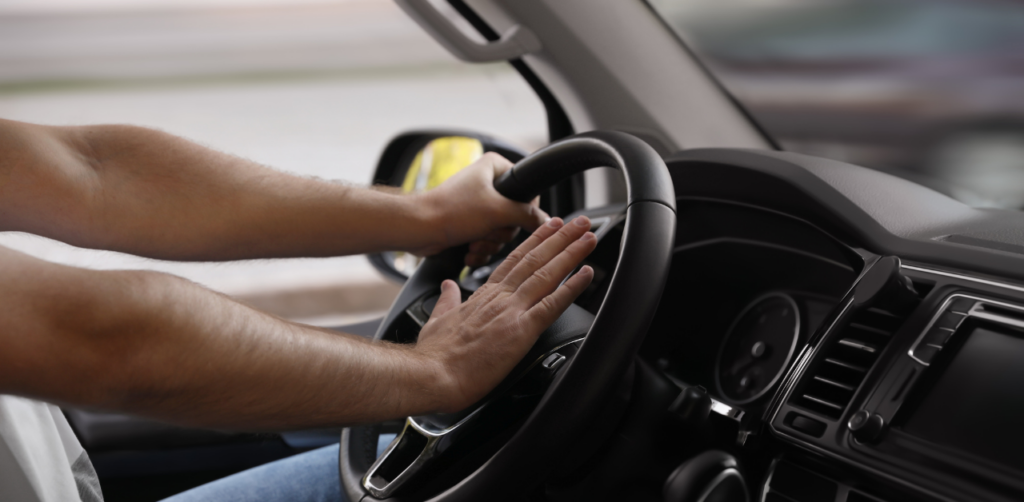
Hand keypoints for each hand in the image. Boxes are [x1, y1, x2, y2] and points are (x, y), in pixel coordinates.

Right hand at [412, 216, 595, 412]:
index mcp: (483, 296)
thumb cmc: (433, 354)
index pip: (513, 261)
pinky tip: (587, 274)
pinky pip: (553, 304)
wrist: (431, 374)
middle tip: (580, 222)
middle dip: (560, 238)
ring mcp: (511, 311)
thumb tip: (447, 286)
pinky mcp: (521, 331)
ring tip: (588, 237)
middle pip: (535, 260)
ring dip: (570, 253)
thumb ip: (447, 300)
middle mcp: (500, 298)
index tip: (549, 227)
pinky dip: (572, 287)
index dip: (534, 242)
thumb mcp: (437, 319)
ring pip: (547, 274)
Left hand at [417, 152, 548, 266]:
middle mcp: (486, 182)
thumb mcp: (498, 211)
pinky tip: (469, 250)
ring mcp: (477, 204)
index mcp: (494, 167)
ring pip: (501, 231)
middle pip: (515, 215)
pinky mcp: (468, 223)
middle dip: (500, 232)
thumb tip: (547, 221)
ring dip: (489, 243)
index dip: (522, 210)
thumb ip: (528, 215)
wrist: (419, 229)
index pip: (527, 190)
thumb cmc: (451, 212)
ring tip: (474, 241)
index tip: (510, 218)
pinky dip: (480, 249)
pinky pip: (487, 240)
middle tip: (487, 229)